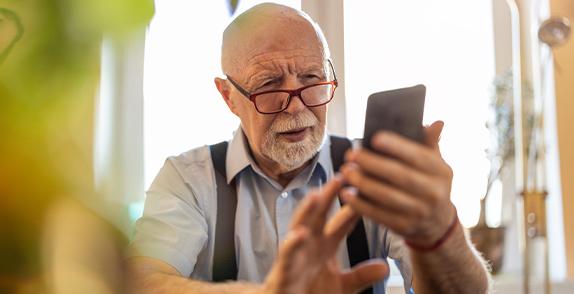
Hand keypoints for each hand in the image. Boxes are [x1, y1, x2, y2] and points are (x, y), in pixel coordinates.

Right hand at [262, 176, 388, 293]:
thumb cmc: (311, 292)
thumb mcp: (343, 285)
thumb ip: (361, 274)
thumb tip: (385, 266)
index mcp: (326, 245)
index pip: (343, 221)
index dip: (355, 206)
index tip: (368, 187)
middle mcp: (310, 244)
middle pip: (321, 215)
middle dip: (330, 195)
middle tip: (342, 176)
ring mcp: (297, 254)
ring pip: (300, 227)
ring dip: (307, 211)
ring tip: (316, 195)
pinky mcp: (285, 269)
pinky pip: (288, 254)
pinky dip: (293, 243)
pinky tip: (300, 234)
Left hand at [340, 121, 456, 246]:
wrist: (437, 222)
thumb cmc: (430, 184)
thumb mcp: (436, 164)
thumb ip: (431, 142)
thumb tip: (437, 123)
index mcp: (441, 172)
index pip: (418, 156)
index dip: (396, 147)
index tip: (375, 138)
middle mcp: (433, 193)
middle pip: (399, 176)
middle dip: (372, 164)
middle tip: (352, 154)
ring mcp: (419, 212)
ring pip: (386, 196)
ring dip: (363, 183)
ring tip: (347, 171)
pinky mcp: (403, 226)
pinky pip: (378, 214)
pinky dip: (360, 204)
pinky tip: (347, 193)